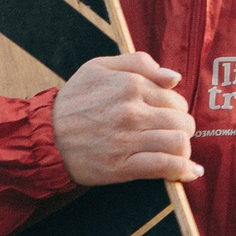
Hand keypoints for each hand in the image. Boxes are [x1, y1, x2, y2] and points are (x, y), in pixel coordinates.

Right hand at [51, 53, 201, 185]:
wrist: (44, 136)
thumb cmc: (74, 100)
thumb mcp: (99, 67)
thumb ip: (139, 63)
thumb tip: (174, 77)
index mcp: (130, 85)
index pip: (176, 99)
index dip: (175, 109)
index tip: (166, 116)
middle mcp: (132, 111)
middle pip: (183, 121)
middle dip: (182, 129)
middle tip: (170, 134)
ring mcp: (128, 139)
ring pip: (179, 143)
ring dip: (183, 150)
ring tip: (177, 152)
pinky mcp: (123, 165)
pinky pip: (165, 166)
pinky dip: (183, 170)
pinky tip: (191, 172)